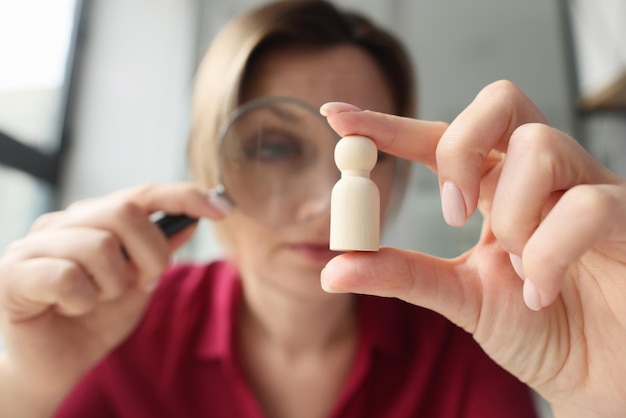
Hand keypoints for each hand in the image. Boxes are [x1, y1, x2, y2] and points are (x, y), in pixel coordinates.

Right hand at [0, 183, 225, 398]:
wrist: (54, 366)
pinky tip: (72, 310)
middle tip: (141, 283)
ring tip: (98, 300)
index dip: (184, 196)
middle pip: (125, 212)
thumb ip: (159, 252)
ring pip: (99, 246)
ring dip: (113, 285)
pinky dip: (83, 301)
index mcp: (93, 219)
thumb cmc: (94, 321)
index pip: (142, 193)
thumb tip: (190, 221)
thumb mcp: (139, 285)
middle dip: (150, 254)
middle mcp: (62, 223)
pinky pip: (67, 277)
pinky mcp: (12, 275)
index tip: (221, 208)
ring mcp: (32, 245)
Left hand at [320, 81, 625, 416]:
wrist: (597, 375)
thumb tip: (332, 269)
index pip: (440, 139)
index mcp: (496, 187)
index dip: (389, 124)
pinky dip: (548, 256)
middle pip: (500, 102)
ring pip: (538, 147)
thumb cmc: (539, 328)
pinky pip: (584, 206)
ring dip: (511, 215)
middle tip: (452, 209)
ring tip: (517, 266)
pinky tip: (541, 291)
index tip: (337, 117)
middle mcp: (540, 175)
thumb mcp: (458, 297)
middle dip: (460, 146)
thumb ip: (401, 275)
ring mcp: (587, 187)